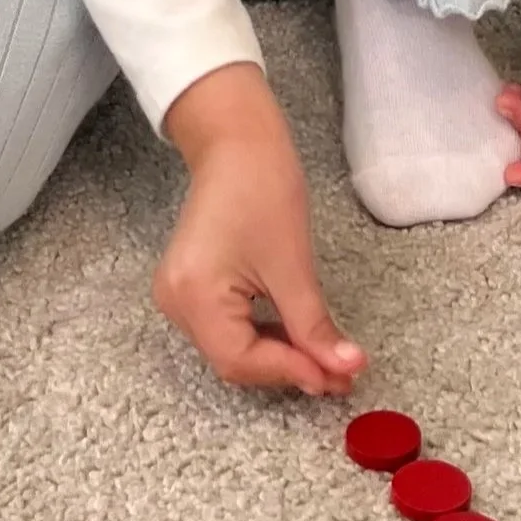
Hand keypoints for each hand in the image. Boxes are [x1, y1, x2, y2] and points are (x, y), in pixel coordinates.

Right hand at [155, 64, 365, 395]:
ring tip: (326, 358)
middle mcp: (175, 302)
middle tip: (340, 373)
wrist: (237, 143)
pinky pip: (226, 328)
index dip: (290, 373)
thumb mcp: (293, 265)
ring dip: (278, 355)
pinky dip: (262, 335)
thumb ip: (314, 327)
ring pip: (232, 348)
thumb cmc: (262, 187)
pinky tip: (295, 336)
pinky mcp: (190, 287)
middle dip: (288, 367)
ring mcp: (178, 295)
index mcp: (194, 295)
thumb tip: (344, 369)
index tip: (336, 377)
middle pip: (234, 360)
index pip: (241, 361)